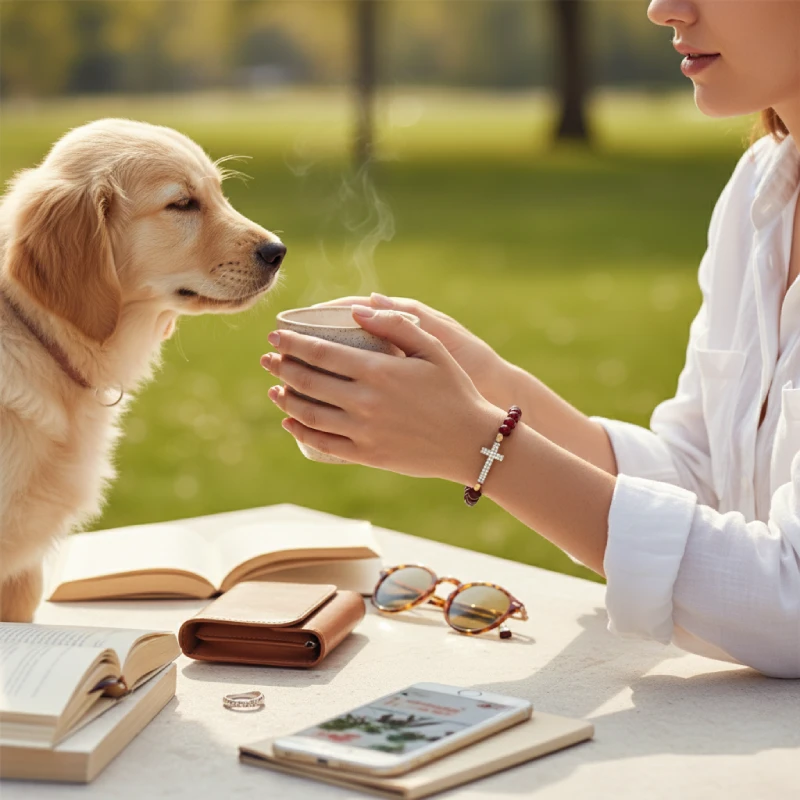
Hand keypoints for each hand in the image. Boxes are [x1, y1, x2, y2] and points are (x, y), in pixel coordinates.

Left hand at [261, 306, 502, 481]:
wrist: (471, 442)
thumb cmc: (455, 390)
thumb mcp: (432, 348)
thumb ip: (393, 324)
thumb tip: (356, 309)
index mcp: (378, 370)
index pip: (321, 352)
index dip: (292, 342)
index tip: (275, 335)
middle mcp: (364, 401)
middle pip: (308, 380)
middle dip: (281, 366)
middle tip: (267, 358)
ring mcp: (363, 431)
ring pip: (309, 413)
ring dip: (285, 398)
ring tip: (274, 387)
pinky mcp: (366, 455)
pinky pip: (323, 443)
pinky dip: (301, 431)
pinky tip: (290, 422)